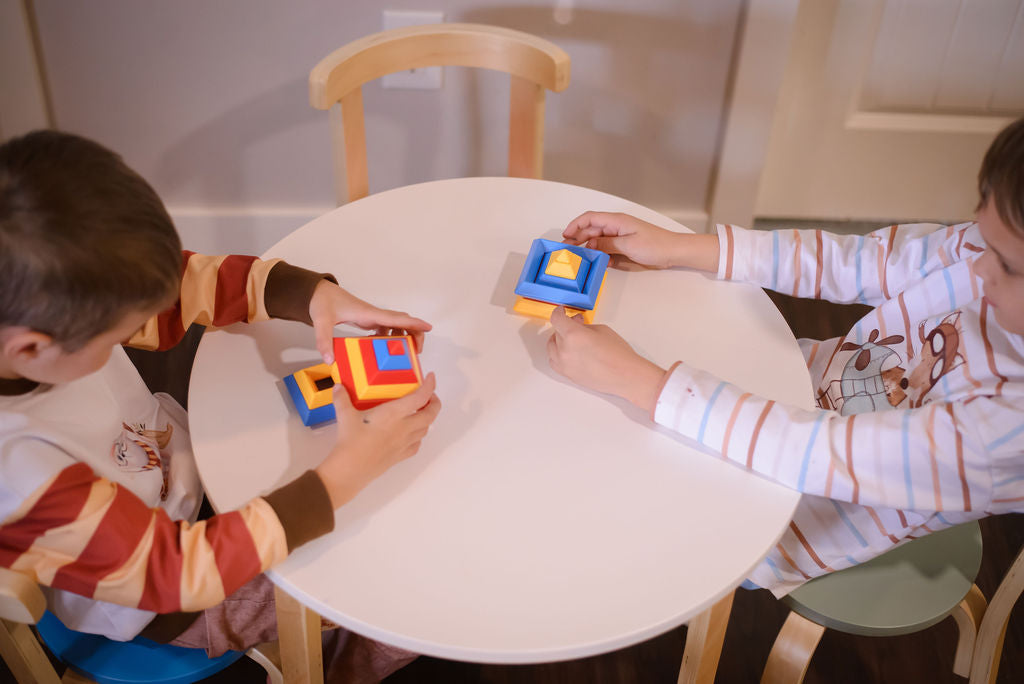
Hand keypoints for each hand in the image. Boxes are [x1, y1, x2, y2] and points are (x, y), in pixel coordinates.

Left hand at [308, 280, 431, 363]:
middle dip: (414, 333)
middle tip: (417, 351)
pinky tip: (382, 348)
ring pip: (396, 325)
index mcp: (369, 313)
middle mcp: (374, 314)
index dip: (414, 323)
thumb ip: (324, 340)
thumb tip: (329, 359)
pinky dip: (389, 338)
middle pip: (402, 321)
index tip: (429, 328)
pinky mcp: (367, 320)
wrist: (318, 292)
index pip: (397, 318)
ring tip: (403, 353)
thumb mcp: (321, 321)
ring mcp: (371, 317)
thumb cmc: (322, 302)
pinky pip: (385, 328)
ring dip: (403, 336)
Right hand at [315, 373, 440, 507]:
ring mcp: (404, 443)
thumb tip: (338, 387)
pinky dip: (419, 436)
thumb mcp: (344, 416)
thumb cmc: (350, 441)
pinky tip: (411, 434)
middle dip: (434, 403)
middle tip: (429, 396)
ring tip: (420, 412)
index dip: (430, 386)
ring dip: (427, 419)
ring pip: (426, 429)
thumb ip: (342, 398)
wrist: (350, 470)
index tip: (431, 377)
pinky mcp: (400, 456)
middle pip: (430, 415)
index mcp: (393, 414)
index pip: (420, 397)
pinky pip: (417, 444)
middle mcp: (404, 427)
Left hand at [546, 307, 666, 412]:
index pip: (556, 319)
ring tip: (572, 338)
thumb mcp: (601, 330)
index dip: (558, 313)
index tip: (561, 311)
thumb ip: (583, 327)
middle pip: (557, 332)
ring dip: (559, 340)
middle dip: (566, 326)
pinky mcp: (568, 375)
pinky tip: (567, 351)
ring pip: (552, 347)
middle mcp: (565, 350)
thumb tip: (576, 326)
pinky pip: (554, 361)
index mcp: (573, 335)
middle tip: (578, 324)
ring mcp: (565, 364)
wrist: (626, 375)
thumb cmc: (618, 354)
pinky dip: (557, 354)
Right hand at [562, 211, 718, 271]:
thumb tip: (590, 245)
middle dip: (577, 239)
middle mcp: (616, 227)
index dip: (575, 225)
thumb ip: (607, 244)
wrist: (673, 252)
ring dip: (588, 249)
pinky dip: (599, 256)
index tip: (565, 235)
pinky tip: (597, 263)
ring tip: (577, 259)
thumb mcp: (629, 245)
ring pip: (597, 241)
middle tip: (566, 251)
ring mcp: (619, 237)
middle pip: (591, 230)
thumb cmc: (656, 245)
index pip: (590, 218)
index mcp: (616, 221)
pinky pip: (606, 250)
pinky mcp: (623, 247)